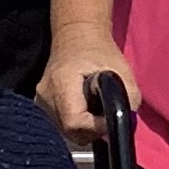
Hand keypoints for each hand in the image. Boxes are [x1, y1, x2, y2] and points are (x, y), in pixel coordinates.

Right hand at [38, 28, 139, 142]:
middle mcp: (45, 95)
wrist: (76, 36)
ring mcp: (40, 102)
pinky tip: (85, 109)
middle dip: (93, 130)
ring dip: (86, 128)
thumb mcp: (123, 70)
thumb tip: (126, 125)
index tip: (111, 118)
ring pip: (66, 132)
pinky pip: (61, 126)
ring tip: (95, 108)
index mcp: (61, 83)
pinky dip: (77, 124)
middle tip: (106, 114)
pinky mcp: (42, 107)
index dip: (96, 127)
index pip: (75, 122)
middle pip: (70, 132)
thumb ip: (128, 99)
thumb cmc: (100, 51)